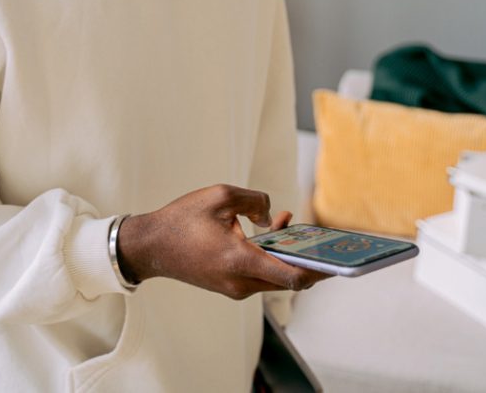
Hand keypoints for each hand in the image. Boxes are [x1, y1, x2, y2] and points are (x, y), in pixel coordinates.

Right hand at [116, 184, 330, 299]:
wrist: (151, 246)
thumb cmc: (182, 220)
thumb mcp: (220, 196)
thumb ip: (254, 200)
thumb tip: (272, 216)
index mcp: (240, 262)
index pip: (292, 277)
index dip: (317, 269)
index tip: (334, 259)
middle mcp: (240, 283)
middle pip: (287, 279)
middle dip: (304, 256)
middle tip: (315, 234)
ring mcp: (233, 288)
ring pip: (273, 276)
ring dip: (284, 253)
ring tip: (285, 222)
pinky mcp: (227, 286)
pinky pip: (258, 275)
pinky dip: (268, 257)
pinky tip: (266, 233)